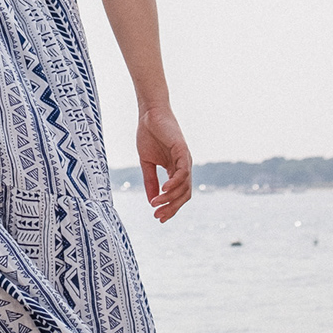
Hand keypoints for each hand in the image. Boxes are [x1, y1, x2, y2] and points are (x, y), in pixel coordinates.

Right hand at [136, 108, 192, 222]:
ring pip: (184, 186)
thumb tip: (151, 202)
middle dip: (172, 208)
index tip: (157, 217)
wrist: (149, 115)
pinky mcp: (183, 151)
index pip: (178, 194)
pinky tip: (164, 189)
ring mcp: (185, 159)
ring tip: (156, 204)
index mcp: (175, 170)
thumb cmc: (149, 135)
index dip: (170, 207)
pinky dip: (174, 183)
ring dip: (171, 198)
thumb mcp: (147, 163)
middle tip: (158, 216)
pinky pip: (182, 172)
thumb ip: (150, 181)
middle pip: (184, 194)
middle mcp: (183, 167)